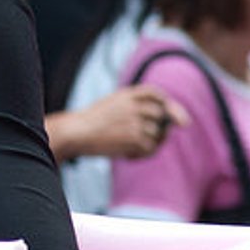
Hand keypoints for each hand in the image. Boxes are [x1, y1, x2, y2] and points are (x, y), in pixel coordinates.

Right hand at [47, 85, 187, 162]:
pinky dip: (143, 154)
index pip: (153, 93)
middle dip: (162, 126)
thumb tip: (164, 124)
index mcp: (125, 95)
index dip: (165, 102)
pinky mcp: (135, 137)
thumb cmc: (91, 123)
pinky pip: (150, 147)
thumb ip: (133, 108)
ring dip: (150, 144)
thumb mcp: (110, 107)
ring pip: (157, 133)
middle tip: (153, 138)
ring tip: (132, 148)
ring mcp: (134, 120)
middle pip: (160, 114)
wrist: (76, 132)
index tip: (172, 115)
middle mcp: (132, 105)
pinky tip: (128, 156)